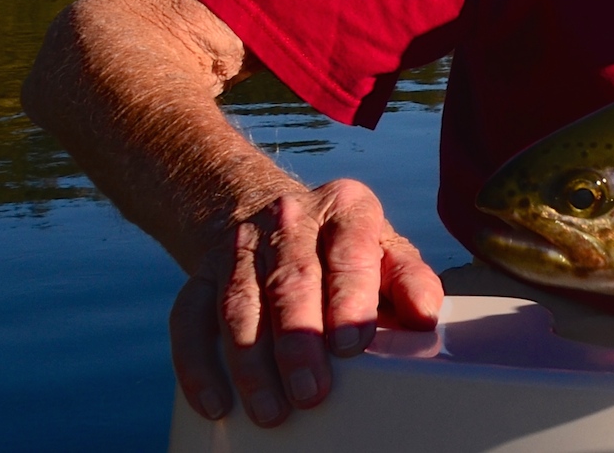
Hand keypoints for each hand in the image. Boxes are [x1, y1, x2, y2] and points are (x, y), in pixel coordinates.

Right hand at [168, 179, 441, 426]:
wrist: (256, 204)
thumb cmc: (337, 242)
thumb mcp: (381, 245)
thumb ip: (408, 278)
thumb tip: (425, 317)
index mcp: (345, 208)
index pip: (349, 253)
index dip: (348, 300)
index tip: (351, 346)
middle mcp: (288, 220)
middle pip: (291, 283)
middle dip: (299, 342)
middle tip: (311, 391)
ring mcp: (238, 247)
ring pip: (239, 306)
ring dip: (252, 363)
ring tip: (271, 409)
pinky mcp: (199, 275)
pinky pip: (188, 320)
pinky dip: (198, 365)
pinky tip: (215, 401)